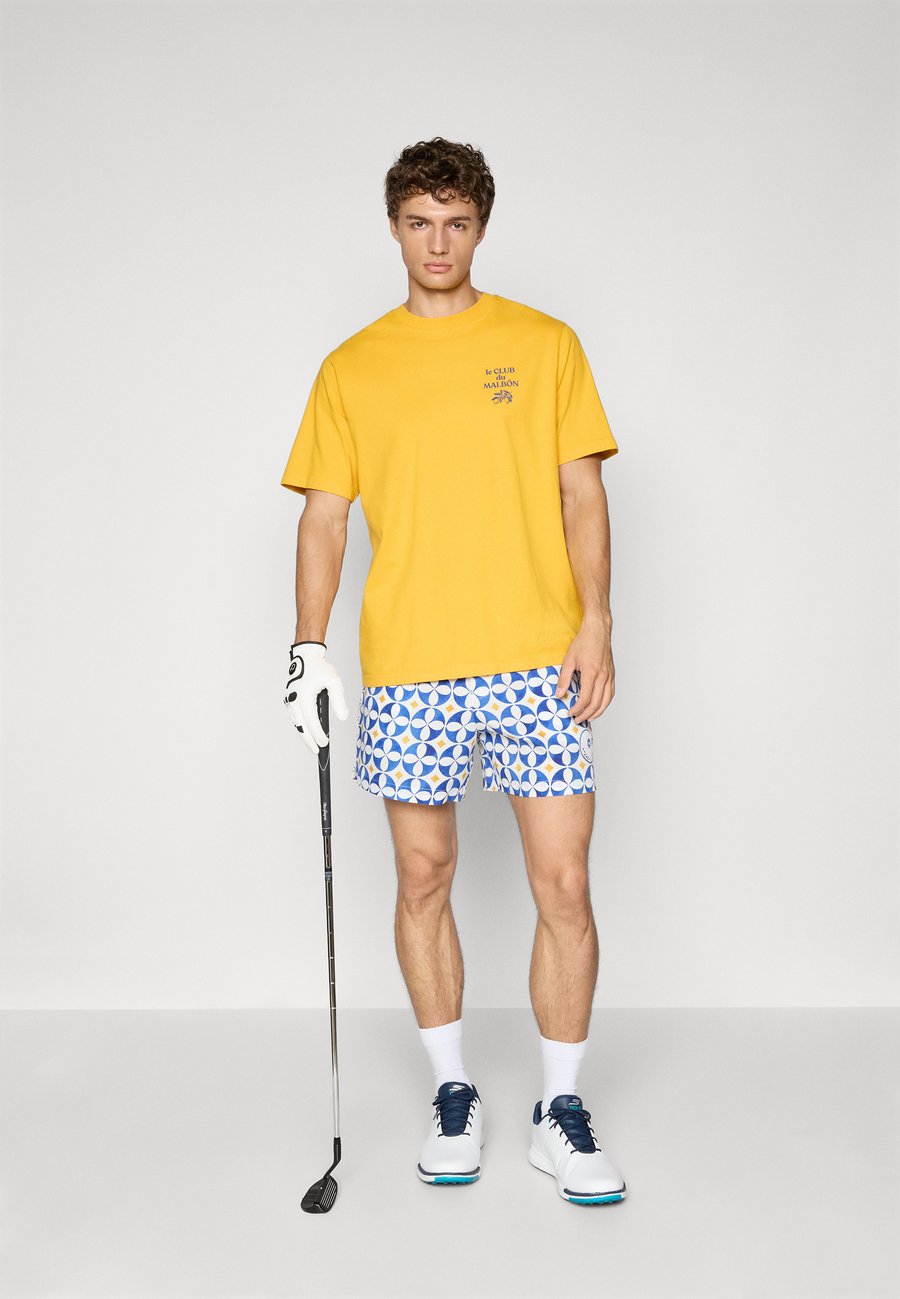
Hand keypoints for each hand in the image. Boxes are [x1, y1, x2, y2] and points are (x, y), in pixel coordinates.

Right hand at [283, 641, 348, 755]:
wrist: (306, 656)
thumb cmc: (320, 668)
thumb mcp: (334, 681)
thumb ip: (339, 700)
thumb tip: (343, 717)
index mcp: (304, 698)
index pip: (312, 723)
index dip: (318, 736)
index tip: (325, 744)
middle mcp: (294, 701)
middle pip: (302, 727)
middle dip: (309, 741)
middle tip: (317, 752)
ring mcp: (290, 700)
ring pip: (297, 723)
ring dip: (304, 734)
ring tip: (313, 744)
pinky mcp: (289, 699)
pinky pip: (295, 717)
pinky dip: (301, 725)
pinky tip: (308, 730)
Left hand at [554, 621, 614, 722]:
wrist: (598, 630)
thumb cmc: (583, 642)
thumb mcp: (569, 660)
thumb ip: (564, 678)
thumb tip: (559, 694)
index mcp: (591, 673)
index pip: (585, 698)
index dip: (577, 709)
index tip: (570, 713)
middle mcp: (603, 676)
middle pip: (596, 703)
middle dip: (586, 714)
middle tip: (577, 719)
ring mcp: (609, 675)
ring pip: (606, 700)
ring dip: (597, 712)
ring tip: (588, 717)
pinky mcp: (612, 674)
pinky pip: (611, 693)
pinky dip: (605, 703)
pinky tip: (599, 706)